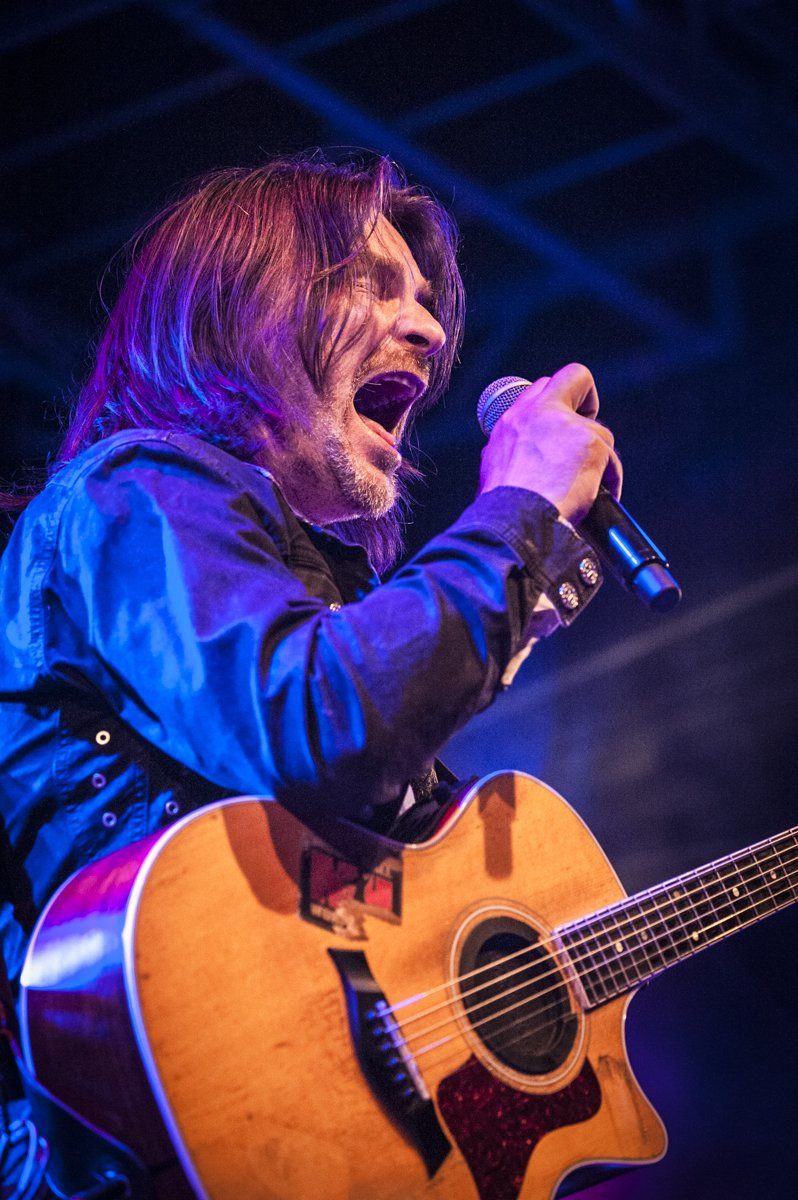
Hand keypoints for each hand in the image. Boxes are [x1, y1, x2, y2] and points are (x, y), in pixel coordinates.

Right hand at [478, 363, 622, 523]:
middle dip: (586, 406)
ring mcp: (567, 425)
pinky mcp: (591, 444)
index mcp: (511, 420)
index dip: (556, 402)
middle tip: (584, 441)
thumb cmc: (503, 510)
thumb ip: (514, 450)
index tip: (561, 426)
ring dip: (597, 458)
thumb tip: (525, 458)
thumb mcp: (495, 469)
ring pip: (599, 431)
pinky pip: (611, 459)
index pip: (540, 387)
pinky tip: (595, 498)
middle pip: (576, 377)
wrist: (515, 523)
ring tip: (586, 488)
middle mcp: (537, 413)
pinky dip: (609, 479)